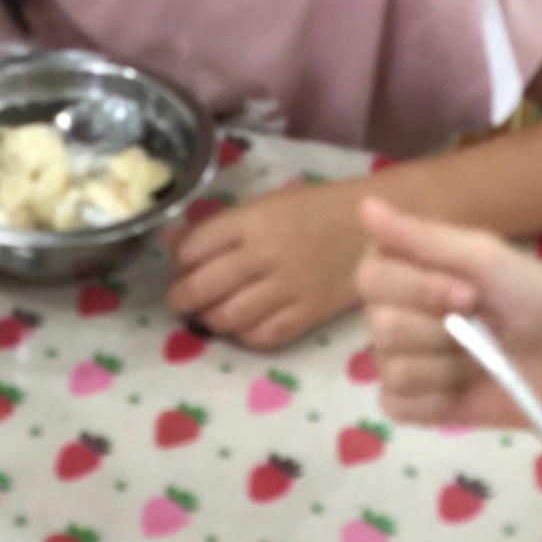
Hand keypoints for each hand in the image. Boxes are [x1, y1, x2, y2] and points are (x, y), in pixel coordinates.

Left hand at [166, 179, 365, 348]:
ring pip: (228, 316)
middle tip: (179, 300)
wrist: (371, 230)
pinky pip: (263, 335)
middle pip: (204, 286)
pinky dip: (243, 335)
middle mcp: (265, 254)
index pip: (195, 247)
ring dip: (209, 318)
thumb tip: (170, 243)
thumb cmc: (314, 210)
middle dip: (181, 297)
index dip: (177, 263)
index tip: (177, 268)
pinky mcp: (308, 314)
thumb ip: (218, 227)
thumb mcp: (264, 205)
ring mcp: (287, 287)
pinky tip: (241, 326)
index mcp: (252, 220)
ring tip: (208, 313)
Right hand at [356, 199, 541, 428]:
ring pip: (393, 367)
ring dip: (447, 365)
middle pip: (380, 325)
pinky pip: (397, 402)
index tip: (469, 292)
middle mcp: (385, 310)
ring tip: (477, 357)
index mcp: (399, 267)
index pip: (371, 278)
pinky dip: (436, 399)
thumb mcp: (484, 258)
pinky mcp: (403, 400)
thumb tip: (365, 205)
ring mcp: (391, 358)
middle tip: (478, 324)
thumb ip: (423, 236)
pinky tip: (461, 387)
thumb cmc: (527, 301)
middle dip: (439, 330)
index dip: (419, 289)